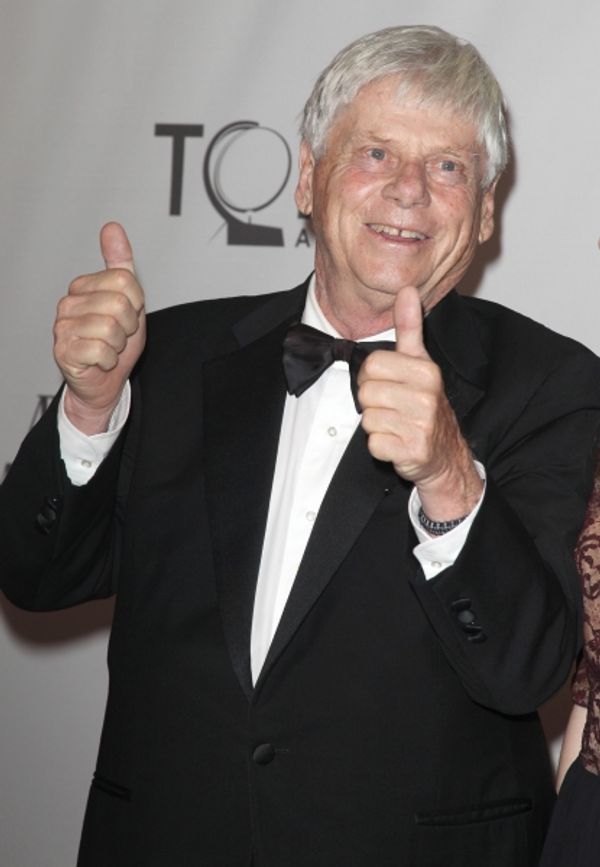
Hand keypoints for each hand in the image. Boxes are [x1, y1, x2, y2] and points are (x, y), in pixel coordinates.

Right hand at [53, 223, 145, 433]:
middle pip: (120, 303)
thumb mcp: (128, 299)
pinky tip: (101, 361)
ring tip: (109, 347)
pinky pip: (101, 350)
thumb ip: (121, 264)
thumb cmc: (116, 341)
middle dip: (129, 326)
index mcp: (83, 285)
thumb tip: (111, 227)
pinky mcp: (63, 351)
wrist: (105, 381)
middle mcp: (68, 302)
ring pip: (111, 328)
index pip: (126, 280)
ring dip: (119, 345)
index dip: (137, 303)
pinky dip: (109, 360)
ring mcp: (62, 326)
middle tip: (119, 336)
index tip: (128, 315)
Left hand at [358, 286, 481, 519]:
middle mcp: (426, 397)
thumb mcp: (421, 363)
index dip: (371, 378)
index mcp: (426, 371)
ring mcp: (421, 426)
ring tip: (396, 425)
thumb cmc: (426, 405)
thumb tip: (407, 289)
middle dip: (372, 403)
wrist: (446, 454)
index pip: (371, 365)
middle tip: (392, 408)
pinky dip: (381, 447)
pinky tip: (397, 443)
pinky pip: (374, 444)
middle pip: (365, 393)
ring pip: (367, 419)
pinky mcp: (412, 452)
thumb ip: (410, 327)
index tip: (388, 385)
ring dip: (376, 425)